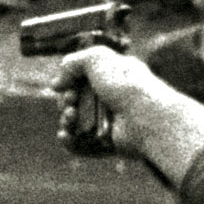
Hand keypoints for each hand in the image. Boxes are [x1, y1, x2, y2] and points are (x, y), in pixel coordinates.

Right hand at [54, 50, 203, 189]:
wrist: (146, 115)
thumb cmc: (125, 84)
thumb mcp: (97, 58)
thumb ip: (73, 63)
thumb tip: (57, 84)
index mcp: (113, 76)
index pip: (83, 79)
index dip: (68, 82)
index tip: (61, 85)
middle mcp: (112, 98)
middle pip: (76, 102)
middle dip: (66, 101)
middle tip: (71, 100)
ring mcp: (110, 122)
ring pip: (77, 124)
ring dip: (66, 120)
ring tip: (71, 116)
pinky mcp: (109, 144)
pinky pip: (83, 145)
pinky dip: (71, 141)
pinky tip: (66, 135)